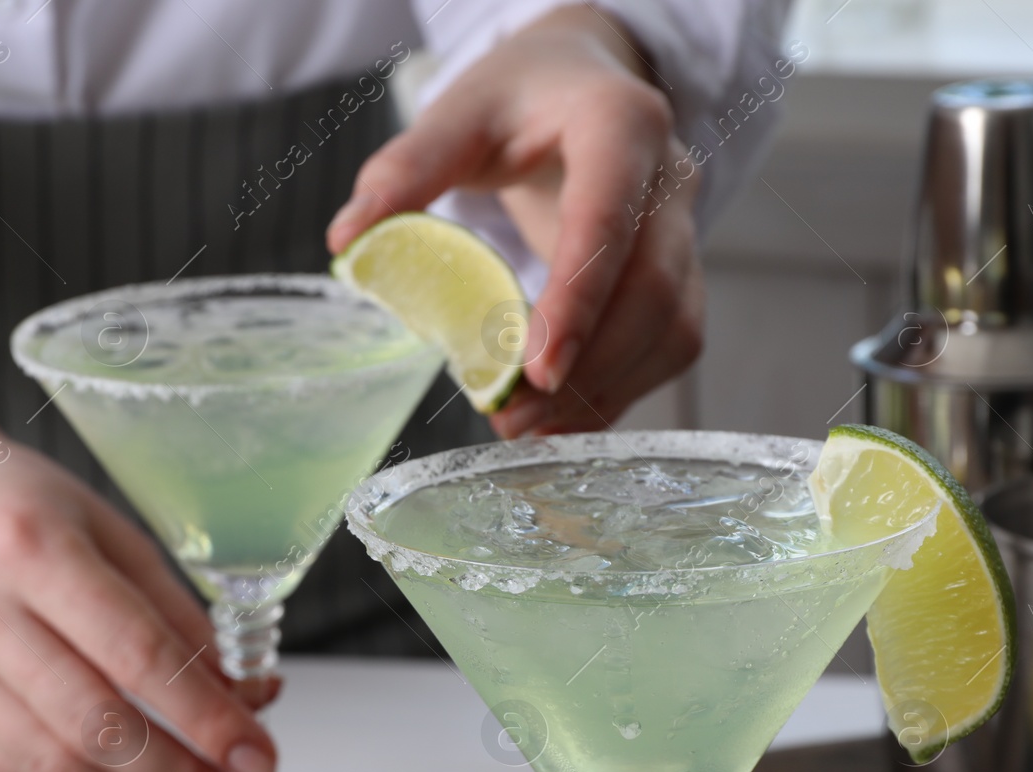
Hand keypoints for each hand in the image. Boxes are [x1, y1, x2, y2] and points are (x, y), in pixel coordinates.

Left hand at [328, 5, 703, 434]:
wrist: (579, 85)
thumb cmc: (519, 98)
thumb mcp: (457, 113)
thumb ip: (406, 169)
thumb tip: (349, 238)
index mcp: (619, 122)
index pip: (608, 217)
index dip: (578, 297)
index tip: (536, 369)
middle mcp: (668, 178)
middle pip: (651, 288)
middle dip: (586, 365)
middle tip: (511, 416)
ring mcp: (683, 229)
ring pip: (672, 326)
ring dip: (604, 389)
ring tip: (525, 425)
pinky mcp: (679, 273)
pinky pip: (668, 344)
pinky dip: (617, 390)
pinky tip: (558, 417)